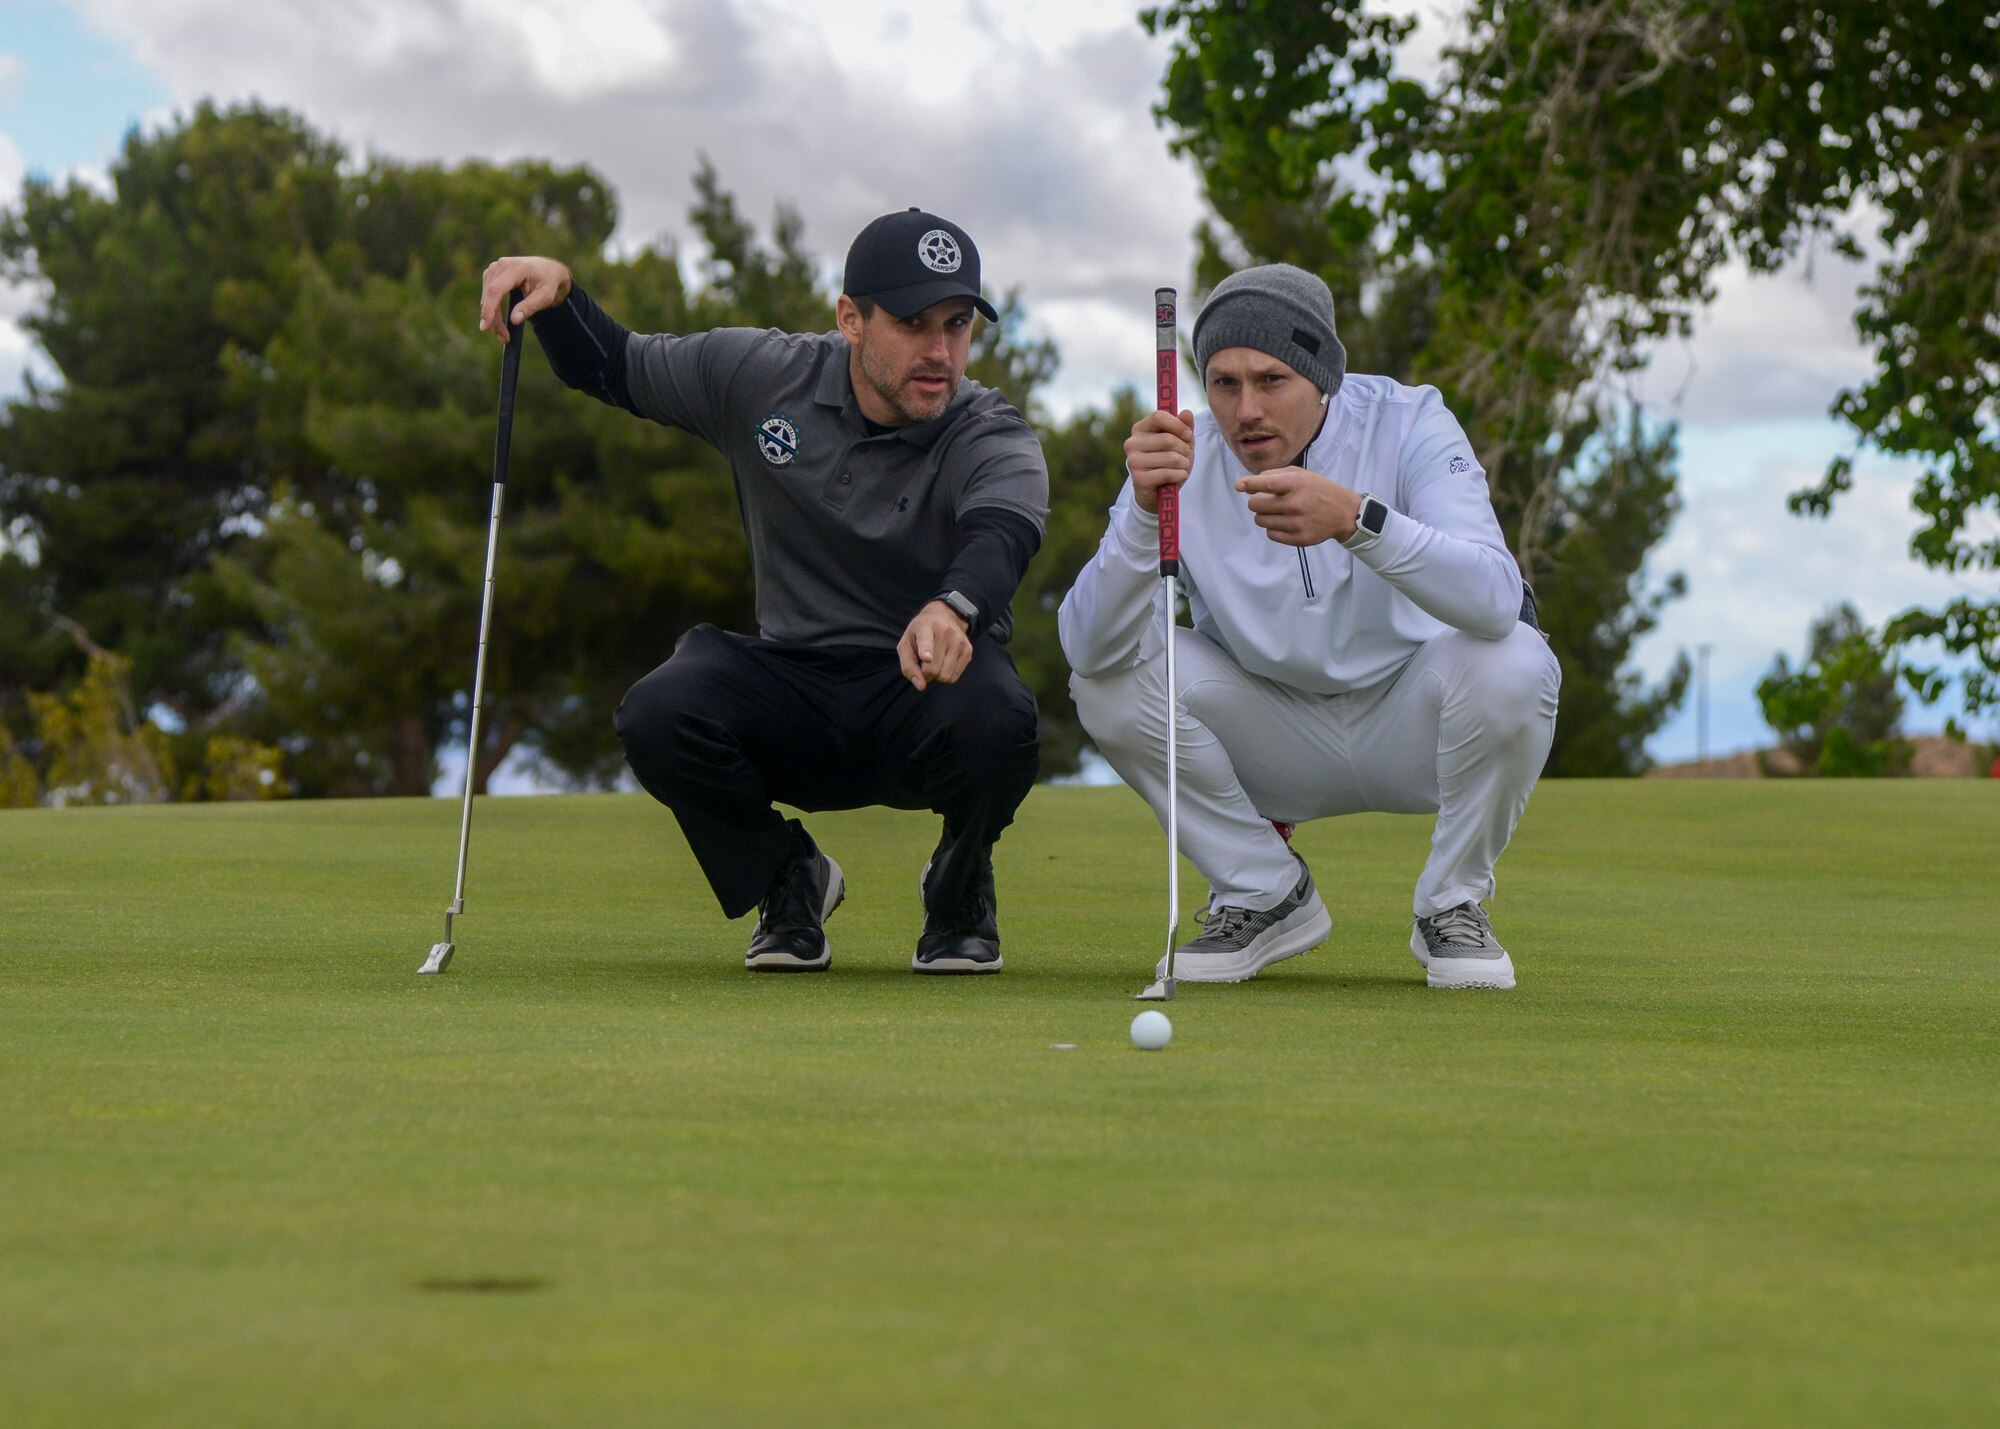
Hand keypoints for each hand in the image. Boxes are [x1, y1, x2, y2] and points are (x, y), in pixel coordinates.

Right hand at [478, 257, 573, 342]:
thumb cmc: (548, 283)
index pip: (496, 290)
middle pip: (490, 295)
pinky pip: (487, 295)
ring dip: (492, 317)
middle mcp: (501, 265)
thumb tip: (514, 320)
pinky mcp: (491, 274)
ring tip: (504, 334)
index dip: (489, 309)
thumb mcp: (545, 296)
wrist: (548, 270)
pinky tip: (499, 322)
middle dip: (494, 319)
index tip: (485, 327)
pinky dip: (492, 310)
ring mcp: (494, 268)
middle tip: (504, 338)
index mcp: (516, 268)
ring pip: (486, 297)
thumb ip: (530, 307)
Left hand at [897, 600, 973, 690]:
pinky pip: (954, 677)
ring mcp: (959, 641)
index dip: (926, 651)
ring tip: (934, 661)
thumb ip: (908, 666)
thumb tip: (921, 686)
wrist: (943, 616)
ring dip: (936, 675)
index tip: (927, 657)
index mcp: (925, 627)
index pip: (926, 641)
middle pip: (933, 669)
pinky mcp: (968, 650)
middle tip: (922, 664)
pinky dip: (946, 674)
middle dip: (925, 673)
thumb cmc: (919, 635)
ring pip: (945, 676)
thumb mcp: (905, 645)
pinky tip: (943, 662)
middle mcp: (945, 632)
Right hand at [1123, 407, 1195, 514]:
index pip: (1158, 416)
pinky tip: (1179, 477)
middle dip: (1185, 449)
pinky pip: (1167, 473)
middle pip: (1168, 439)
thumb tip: (1187, 413)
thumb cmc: (1169, 462)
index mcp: (1140, 429)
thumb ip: (1184, 426)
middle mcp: (1132, 443)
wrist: (1159, 492)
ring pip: (1170, 458)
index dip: (1178, 425)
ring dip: (1184, 464)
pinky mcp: (1138, 478)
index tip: (1188, 435)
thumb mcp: (1180, 442)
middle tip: (1186, 456)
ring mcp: (1133, 461)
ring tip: (1182, 468)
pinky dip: (1179, 476)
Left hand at [1234, 466, 1362, 545]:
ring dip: (1264, 515)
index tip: (1239, 485)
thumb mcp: (1300, 474)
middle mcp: (1296, 504)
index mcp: (1297, 484)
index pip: (1266, 483)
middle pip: (1255, 505)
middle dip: (1257, 501)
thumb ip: (1273, 476)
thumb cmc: (1318, 490)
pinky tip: (1285, 522)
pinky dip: (1273, 528)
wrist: (1344, 513)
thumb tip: (1247, 485)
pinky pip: (1270, 534)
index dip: (1249, 484)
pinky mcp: (1298, 539)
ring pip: (1260, 521)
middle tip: (1269, 500)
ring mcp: (1297, 523)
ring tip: (1279, 511)